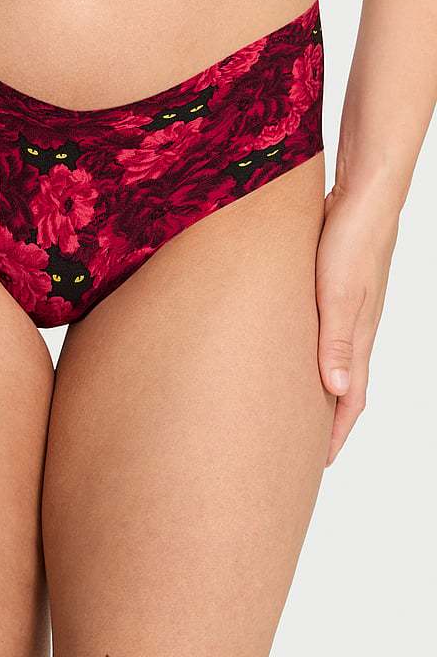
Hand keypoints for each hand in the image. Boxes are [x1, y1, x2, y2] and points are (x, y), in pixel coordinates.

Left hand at [315, 183, 398, 464]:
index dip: (336, 433)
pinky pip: (324, 333)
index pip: (351, 398)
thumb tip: (336, 392)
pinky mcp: (336, 287)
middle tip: (299, 446)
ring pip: (333, 359)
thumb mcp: (340, 292)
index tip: (317, 464)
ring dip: (317, 388)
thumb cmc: (351, 239)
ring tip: (291, 406)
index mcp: (360, 335)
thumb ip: (337, 340)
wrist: (365, 193)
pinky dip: (312, 354)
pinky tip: (291, 349)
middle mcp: (357, 327)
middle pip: (344, 386)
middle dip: (325, 420)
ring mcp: (349, 307)